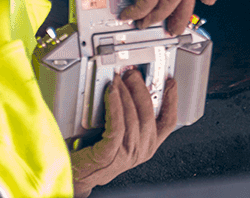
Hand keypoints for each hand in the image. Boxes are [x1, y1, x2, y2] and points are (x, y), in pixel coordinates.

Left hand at [71, 70, 177, 194]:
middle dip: (142, 89)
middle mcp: (140, 151)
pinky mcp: (109, 154)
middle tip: (133, 73)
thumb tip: (133, 88)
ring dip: (126, 93)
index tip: (169, 81)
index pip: (168, 122)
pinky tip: (111, 92)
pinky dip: (115, 105)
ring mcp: (126, 154)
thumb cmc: (96, 154)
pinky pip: (117, 125)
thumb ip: (131, 119)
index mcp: (148, 146)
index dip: (171, 100)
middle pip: (149, 114)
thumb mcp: (121, 136)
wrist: (77, 176)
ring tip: (119, 79)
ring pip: (132, 117)